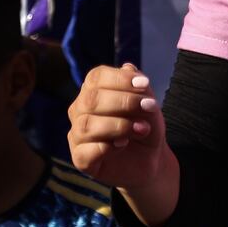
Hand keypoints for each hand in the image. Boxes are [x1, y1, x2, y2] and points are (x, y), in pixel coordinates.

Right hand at [68, 63, 179, 223]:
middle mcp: (80, 110)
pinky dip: (107, 146)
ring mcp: (77, 135)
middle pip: (91, 99)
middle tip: (149, 107)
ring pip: (86, 125)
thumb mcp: (149, 104)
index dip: (120, 78)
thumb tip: (128, 68)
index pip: (96, 77)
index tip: (145, 84)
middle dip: (124, 102)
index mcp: (93, 90)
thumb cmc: (145, 124)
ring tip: (142, 129)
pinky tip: (123, 144)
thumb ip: (140, 88)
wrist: (150, 158)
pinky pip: (85, 151)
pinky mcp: (80, 159)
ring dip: (119, 125)